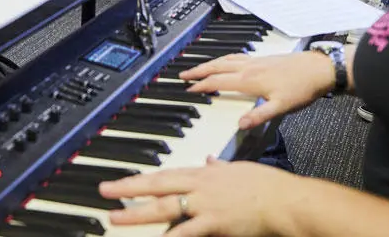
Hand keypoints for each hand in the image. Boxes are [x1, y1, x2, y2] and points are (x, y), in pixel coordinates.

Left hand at [100, 158, 303, 236]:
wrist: (283, 200)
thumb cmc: (266, 185)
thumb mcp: (238, 168)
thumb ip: (219, 166)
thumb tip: (208, 159)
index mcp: (204, 173)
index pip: (165, 174)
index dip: (141, 178)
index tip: (122, 181)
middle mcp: (200, 187)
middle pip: (157, 187)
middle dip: (129, 189)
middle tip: (105, 191)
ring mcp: (205, 205)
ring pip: (165, 208)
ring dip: (138, 213)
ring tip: (115, 217)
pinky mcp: (214, 223)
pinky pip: (186, 232)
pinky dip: (170, 236)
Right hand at [180, 51, 334, 128]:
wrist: (319, 69)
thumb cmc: (302, 88)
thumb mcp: (281, 107)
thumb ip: (259, 115)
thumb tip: (240, 124)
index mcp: (250, 80)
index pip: (218, 82)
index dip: (202, 86)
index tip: (189, 89)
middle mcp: (250, 67)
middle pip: (217, 66)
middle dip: (198, 70)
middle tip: (183, 73)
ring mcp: (256, 61)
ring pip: (226, 59)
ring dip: (209, 62)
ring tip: (198, 67)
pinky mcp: (263, 58)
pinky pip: (236, 56)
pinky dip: (224, 59)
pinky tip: (227, 61)